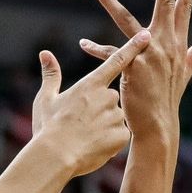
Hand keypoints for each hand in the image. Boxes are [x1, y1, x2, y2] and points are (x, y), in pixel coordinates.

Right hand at [31, 29, 150, 177]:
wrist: (56, 156)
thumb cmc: (49, 128)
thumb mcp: (46, 99)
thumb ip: (51, 75)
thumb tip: (45, 53)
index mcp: (91, 84)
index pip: (117, 60)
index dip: (133, 47)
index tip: (146, 35)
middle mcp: (107, 96)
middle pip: (111, 98)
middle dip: (101, 109)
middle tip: (81, 124)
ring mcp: (116, 116)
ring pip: (116, 118)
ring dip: (106, 126)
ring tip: (87, 138)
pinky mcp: (122, 135)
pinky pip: (120, 135)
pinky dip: (110, 141)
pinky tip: (95, 146)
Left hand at [79, 0, 191, 140]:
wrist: (158, 124)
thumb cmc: (168, 98)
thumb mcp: (185, 73)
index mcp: (177, 43)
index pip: (185, 8)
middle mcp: (165, 44)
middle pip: (166, 2)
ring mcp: (149, 53)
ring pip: (125, 19)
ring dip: (108, 0)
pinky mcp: (133, 66)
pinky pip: (110, 52)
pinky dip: (96, 49)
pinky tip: (83, 45)